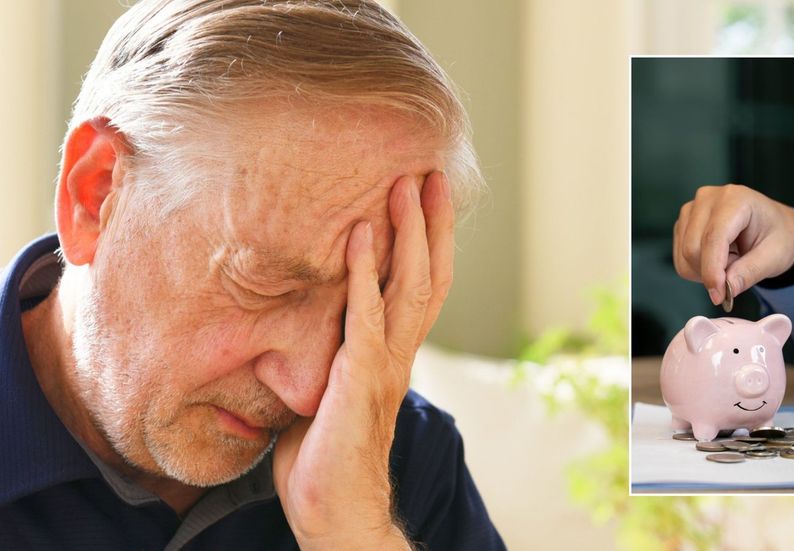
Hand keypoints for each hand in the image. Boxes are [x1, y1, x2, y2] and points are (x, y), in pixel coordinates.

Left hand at [272, 172, 453, 549]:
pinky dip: (362, 275)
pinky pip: (365, 318)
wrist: (334, 510)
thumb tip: (306, 318)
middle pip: (428, 278)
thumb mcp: (329, 388)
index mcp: (394, 353)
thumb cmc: (325, 453)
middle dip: (430, 224)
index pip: (423, 287)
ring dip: (406, 235)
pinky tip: (357, 236)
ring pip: (408, 289)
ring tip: (403, 187)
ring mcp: (384, 366)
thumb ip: (332, 350)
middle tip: (429, 172)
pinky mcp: (359, 380)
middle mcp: (400, 354)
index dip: (430, 242)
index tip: (427, 197)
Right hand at [673, 184, 793, 303]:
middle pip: (693, 248)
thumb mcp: (775, 257)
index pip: (713, 237)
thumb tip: (726, 289)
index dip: (713, 269)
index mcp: (735, 199)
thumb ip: (750, 272)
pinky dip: (697, 269)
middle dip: (712, 272)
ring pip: (684, 255)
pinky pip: (680, 258)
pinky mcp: (683, 223)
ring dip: (705, 271)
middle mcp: (708, 199)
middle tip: (738, 270)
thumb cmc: (778, 236)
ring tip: (731, 260)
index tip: (719, 296)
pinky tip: (717, 259)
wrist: (774, 227)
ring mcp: (692, 210)